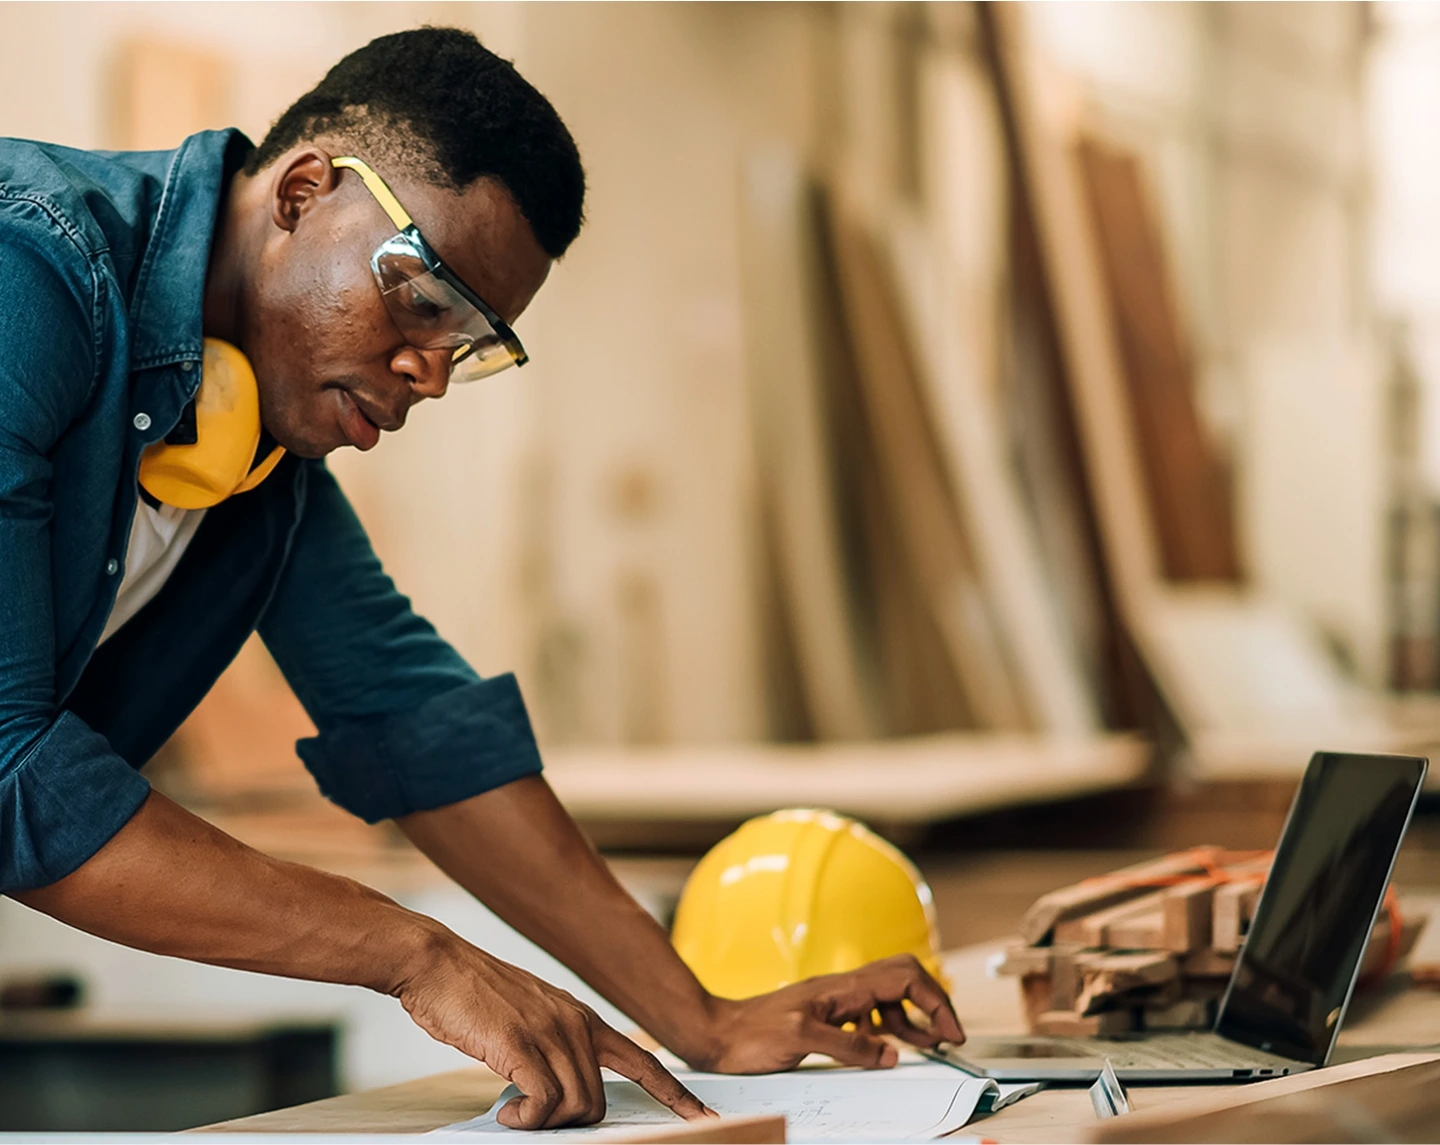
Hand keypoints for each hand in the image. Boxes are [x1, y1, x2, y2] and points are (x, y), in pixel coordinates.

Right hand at [393, 927, 714, 1129]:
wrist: (437, 963)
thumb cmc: (474, 996)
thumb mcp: (531, 1015)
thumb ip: (554, 1045)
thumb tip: (556, 1092)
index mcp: (583, 1017)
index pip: (644, 1061)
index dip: (675, 1093)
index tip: (702, 1117)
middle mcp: (576, 1023)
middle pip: (600, 1101)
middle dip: (572, 1123)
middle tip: (531, 1117)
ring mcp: (551, 1032)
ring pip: (576, 1105)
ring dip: (544, 1122)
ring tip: (513, 1112)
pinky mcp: (520, 1044)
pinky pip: (544, 1103)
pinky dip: (526, 1119)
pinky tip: (505, 1111)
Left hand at [689, 954, 965, 1072]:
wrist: (716, 1034)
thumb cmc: (750, 1033)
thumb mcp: (802, 1041)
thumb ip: (849, 1047)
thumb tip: (891, 1054)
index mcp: (842, 987)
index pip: (905, 977)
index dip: (936, 1001)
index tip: (951, 1032)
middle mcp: (842, 988)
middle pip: (904, 979)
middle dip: (932, 1003)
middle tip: (948, 1036)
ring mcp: (835, 1000)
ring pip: (889, 998)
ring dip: (913, 1019)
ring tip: (927, 1044)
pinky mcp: (826, 1015)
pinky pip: (869, 1015)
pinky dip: (888, 1029)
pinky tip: (885, 1048)